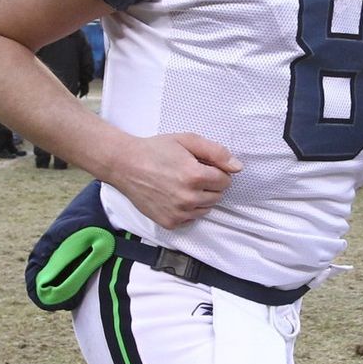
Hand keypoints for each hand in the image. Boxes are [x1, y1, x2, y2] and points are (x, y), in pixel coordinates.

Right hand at [107, 132, 240, 229]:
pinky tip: (174, 196)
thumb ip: (216, 152)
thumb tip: (237, 167)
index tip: (203, 166)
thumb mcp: (187, 141)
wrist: (125, 165)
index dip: (216, 171)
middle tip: (190, 174)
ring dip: (200, 198)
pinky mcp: (170, 222)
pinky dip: (187, 209)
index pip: (225, 181)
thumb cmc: (156, 150)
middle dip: (210, 185)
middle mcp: (189, 198)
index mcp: (195, 176)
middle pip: (218, 196)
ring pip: (206, 209)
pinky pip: (191, 218)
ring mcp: (179, 213)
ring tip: (182, 184)